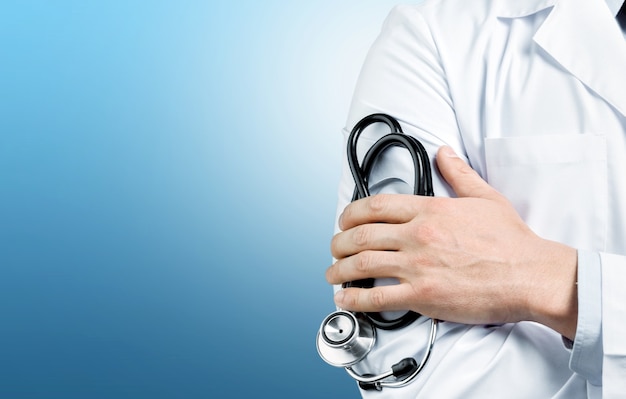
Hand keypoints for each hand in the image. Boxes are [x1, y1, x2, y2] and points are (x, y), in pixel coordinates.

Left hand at [327, 146, 577, 338]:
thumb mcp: (485, 197)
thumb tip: (445, 153)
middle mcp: (419, 235)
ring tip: (332, 273)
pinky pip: (378, 297)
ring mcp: (419, 266)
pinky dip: (355, 298)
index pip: (376, 206)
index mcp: (431, 210)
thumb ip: (459, 174)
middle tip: (334, 248)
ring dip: (340, 269)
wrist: (531, 275)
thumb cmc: (512, 242)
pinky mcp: (424, 296)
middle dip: (339, 242)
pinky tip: (345, 298)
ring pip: (363, 264)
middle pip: (362, 235)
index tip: (344, 220)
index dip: (351, 213)